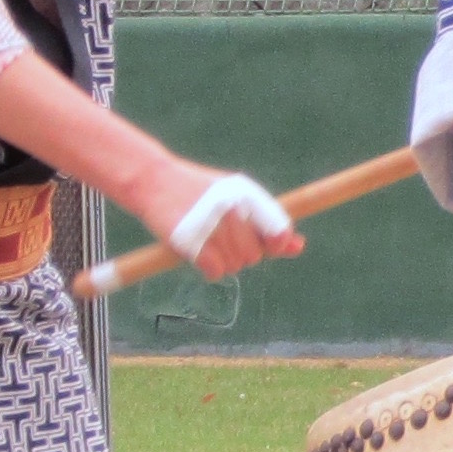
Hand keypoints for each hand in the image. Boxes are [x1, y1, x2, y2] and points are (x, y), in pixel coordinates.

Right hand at [131, 159, 303, 281]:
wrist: (154, 180)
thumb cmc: (201, 191)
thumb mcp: (239, 197)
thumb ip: (268, 221)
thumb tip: (298, 247)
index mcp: (246, 194)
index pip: (279, 231)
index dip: (277, 245)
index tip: (267, 245)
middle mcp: (231, 208)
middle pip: (255, 255)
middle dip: (244, 253)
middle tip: (226, 240)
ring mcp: (210, 225)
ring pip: (235, 266)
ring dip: (225, 261)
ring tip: (211, 243)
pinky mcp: (189, 241)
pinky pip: (215, 271)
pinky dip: (210, 268)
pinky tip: (201, 254)